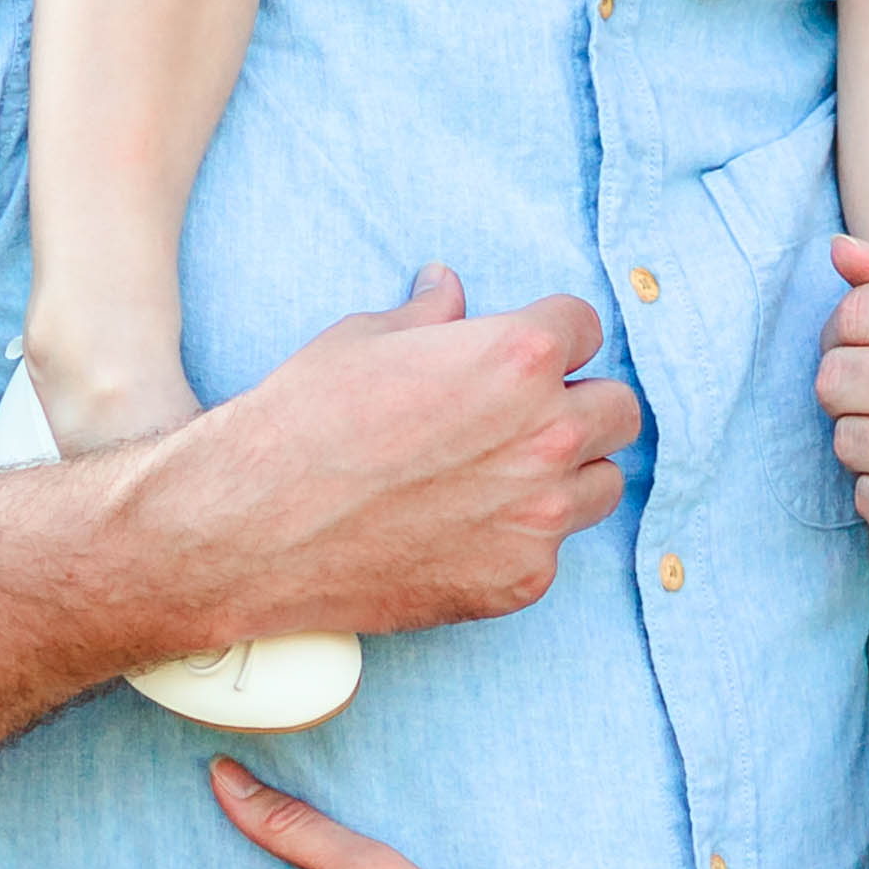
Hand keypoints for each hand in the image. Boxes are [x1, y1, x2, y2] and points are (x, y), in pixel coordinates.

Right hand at [157, 272, 638, 646]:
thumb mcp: (362, 341)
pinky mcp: (520, 580)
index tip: (522, 352)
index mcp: (520, 356)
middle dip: (579, 403)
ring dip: (569, 473)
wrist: (250, 528)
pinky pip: (554, 549)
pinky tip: (467, 529)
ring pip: (603, 484)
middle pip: (619, 409)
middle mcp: (547, 435)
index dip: (549, 335)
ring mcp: (539, 517)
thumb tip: (448, 288)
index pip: (586, 327)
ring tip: (505, 475)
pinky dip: (524, 537)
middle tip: (525, 416)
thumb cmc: (300, 422)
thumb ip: (429, 317)